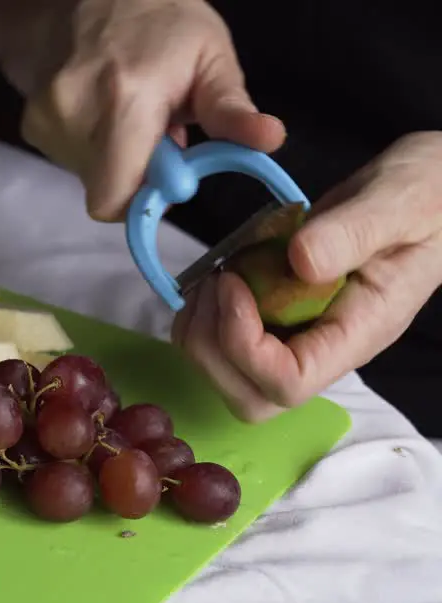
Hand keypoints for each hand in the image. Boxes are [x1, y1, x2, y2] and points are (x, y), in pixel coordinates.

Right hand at [16, 0, 286, 219]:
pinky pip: (70, 161)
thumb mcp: (209, 55)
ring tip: (129, 115)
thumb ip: (232, 109)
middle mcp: (74, 113)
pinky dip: (93, 148)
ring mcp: (45, 119)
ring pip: (89, 177)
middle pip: (105, 191)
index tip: (170, 175)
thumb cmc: (159, 20)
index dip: (144, 202)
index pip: (114, 197)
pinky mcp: (30, 124)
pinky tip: (103, 111)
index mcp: (125, 98)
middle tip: (157, 137)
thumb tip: (270, 139)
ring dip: (115, 160)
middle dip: (136, 177)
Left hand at [172, 132, 441, 421]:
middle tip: (211, 286)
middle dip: (211, 351)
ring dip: (201, 334)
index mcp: (360, 330)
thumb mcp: (400, 201)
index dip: (244, 346)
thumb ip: (354, 232)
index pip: (289, 383)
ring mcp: (302, 335)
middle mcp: (326, 345)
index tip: (233, 285)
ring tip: (210, 276)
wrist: (435, 189)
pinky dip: (204, 315)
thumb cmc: (431, 194)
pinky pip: (227, 343)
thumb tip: (302, 260)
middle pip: (252, 398)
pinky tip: (215, 272)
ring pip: (231, 377)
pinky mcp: (282, 316)